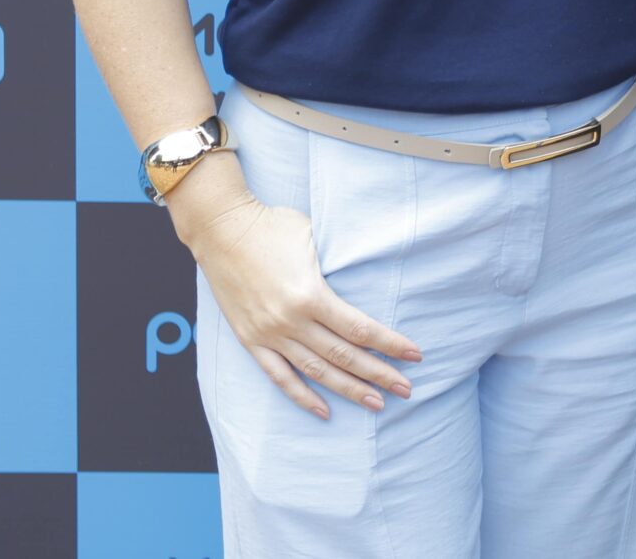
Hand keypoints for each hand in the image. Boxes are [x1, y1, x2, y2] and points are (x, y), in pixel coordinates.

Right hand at [184, 192, 422, 419]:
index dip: (390, 344)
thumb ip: (337, 264)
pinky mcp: (251, 340)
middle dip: (379, 374)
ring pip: (316, 371)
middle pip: (344, 355)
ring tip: (377, 403)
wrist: (221, 229)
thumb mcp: (313, 236)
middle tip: (406, 389)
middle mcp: (291, 321)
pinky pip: (279, 376)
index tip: (414, 355)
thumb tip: (367, 276)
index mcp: (310, 295)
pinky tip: (324, 411)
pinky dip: (302, 396)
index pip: (360, 329)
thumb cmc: (272, 225)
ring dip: (348, 390)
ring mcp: (269, 334)